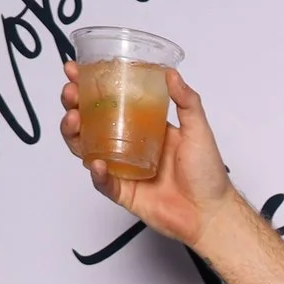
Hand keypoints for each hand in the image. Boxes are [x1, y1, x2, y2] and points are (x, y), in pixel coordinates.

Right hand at [57, 61, 245, 244]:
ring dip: (74, 134)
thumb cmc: (208, 174)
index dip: (89, 85)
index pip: (109, 100)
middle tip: (71, 94)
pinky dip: (96, 172)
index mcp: (144, 126)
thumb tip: (171, 74)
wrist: (212, 212)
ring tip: (73, 120)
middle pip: (90, 122)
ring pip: (87, 149)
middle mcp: (129, 145)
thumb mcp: (198, 129)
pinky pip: (102, 181)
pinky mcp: (123, 191)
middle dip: (74, 105)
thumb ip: (187, 102)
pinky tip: (96, 162)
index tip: (75, 71)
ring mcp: (123, 168)